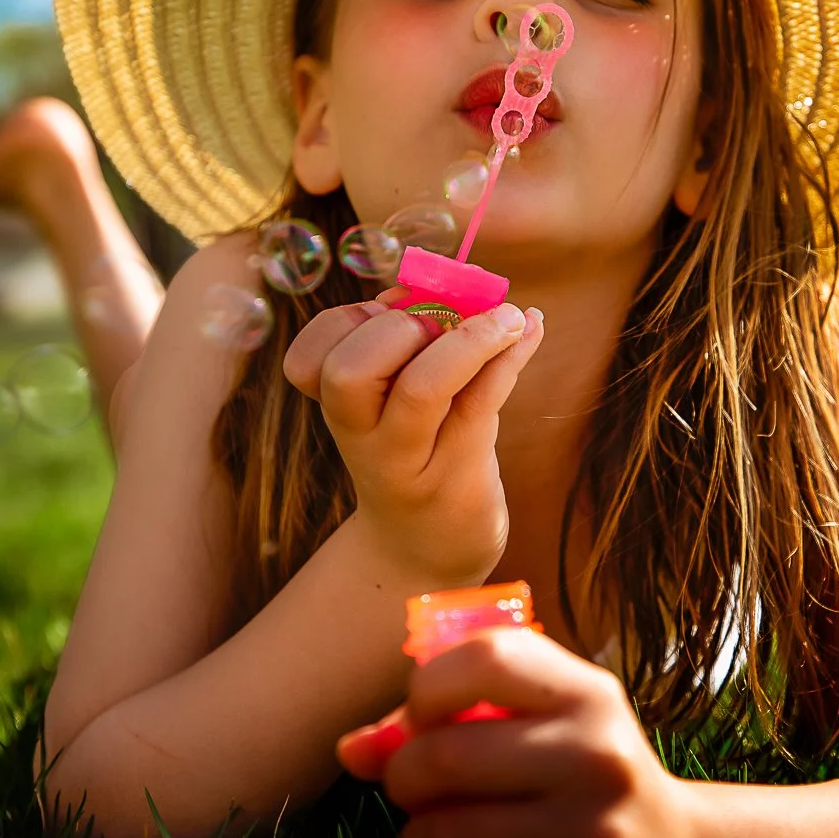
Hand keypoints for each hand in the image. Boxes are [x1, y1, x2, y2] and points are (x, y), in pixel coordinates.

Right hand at [283, 292, 545, 584]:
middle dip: (399, 328)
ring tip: (507, 319)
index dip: (347, 321)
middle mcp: (363, 441)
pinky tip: (531, 327)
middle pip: (351, 370)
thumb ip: (407, 346)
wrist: (427, 551)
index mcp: (337, 412)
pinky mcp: (461, 476)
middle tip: (440, 327)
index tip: (388, 312)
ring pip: (422, 389)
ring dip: (470, 337)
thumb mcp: (390, 405)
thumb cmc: (414, 455)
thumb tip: (461, 286)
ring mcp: (411, 463)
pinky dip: (512, 352)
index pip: (307, 358)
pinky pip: (485, 402)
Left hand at [336, 628, 715, 837]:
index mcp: (592, 698)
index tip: (426, 716)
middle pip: (438, 757)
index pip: (484, 657)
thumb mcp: (548, 726)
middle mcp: (600, 762)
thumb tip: (351, 750)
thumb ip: (452, 719)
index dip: (428, 686)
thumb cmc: (588, 779)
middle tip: (420, 792)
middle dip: (405, 779)